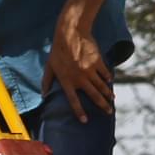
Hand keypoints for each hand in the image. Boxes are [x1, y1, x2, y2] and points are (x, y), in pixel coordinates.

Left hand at [42, 3, 113, 121]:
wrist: (71, 33)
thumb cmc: (58, 50)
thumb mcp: (49, 66)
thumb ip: (46, 81)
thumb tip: (43, 95)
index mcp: (67, 81)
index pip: (73, 101)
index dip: (79, 112)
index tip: (85, 121)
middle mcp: (79, 78)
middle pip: (94, 96)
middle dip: (103, 106)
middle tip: (108, 112)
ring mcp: (90, 71)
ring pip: (101, 86)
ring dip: (108, 95)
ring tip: (112, 100)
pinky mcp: (97, 62)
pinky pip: (104, 73)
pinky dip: (107, 78)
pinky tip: (110, 82)